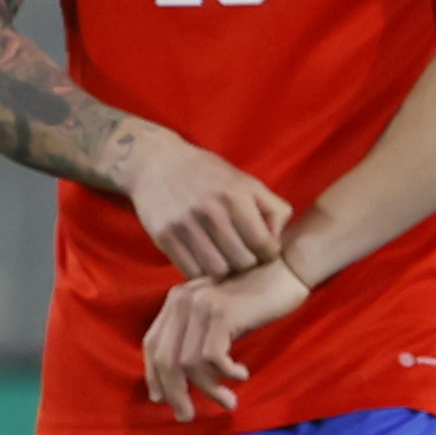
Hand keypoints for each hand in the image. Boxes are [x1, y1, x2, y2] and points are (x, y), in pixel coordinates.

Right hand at [115, 124, 294, 279]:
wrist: (157, 163)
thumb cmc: (208, 174)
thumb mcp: (246, 182)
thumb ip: (272, 208)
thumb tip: (278, 241)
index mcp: (236, 195)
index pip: (263, 244)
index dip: (268, 254)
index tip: (263, 252)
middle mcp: (211, 210)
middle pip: (242, 262)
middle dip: (246, 264)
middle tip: (242, 257)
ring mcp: (185, 225)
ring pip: (217, 271)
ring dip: (223, 271)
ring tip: (222, 260)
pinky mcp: (164, 237)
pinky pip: (190, 271)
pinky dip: (200, 271)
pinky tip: (202, 259)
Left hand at [142, 259, 311, 420]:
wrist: (287, 268)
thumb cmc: (254, 298)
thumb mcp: (216, 317)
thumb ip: (196, 338)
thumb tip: (177, 382)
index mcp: (174, 301)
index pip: (151, 344)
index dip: (153, 375)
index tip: (161, 399)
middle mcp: (181, 300)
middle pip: (165, 359)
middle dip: (175, 393)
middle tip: (187, 416)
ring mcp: (200, 305)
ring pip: (189, 363)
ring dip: (209, 389)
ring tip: (228, 401)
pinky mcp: (222, 313)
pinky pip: (213, 357)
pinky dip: (226, 374)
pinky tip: (242, 375)